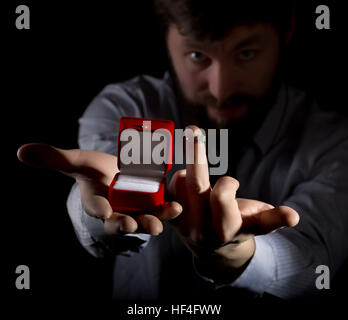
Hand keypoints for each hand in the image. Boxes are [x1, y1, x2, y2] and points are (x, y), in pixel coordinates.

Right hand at [17, 143, 181, 234]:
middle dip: (125, 223)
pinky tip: (178, 206)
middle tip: (129, 224)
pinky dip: (169, 209)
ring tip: (160, 221)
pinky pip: (162, 209)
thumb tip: (21, 151)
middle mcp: (118, 211)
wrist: (118, 175)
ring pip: (145, 219)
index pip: (96, 208)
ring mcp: (138, 210)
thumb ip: (55, 158)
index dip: (99, 209)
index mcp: (97, 202)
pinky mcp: (154, 204)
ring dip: (153, 221)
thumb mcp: (78, 162)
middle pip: (121, 221)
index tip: (104, 211)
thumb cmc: (96, 171)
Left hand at [168, 126, 299, 282]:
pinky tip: (186, 175)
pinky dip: (177, 178)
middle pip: (196, 186)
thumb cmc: (240, 225)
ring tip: (196, 161)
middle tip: (193, 130)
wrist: (212, 247)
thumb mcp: (258, 223)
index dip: (227, 185)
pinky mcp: (170, 216)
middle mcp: (201, 228)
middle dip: (195, 155)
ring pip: (179, 184)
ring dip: (188, 168)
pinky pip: (168, 189)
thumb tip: (294, 217)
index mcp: (226, 229)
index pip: (223, 200)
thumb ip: (273, 219)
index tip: (233, 181)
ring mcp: (183, 223)